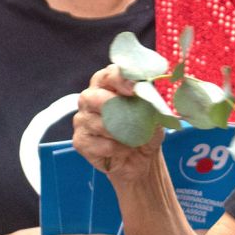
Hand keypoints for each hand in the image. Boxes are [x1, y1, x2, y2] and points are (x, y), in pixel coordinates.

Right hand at [73, 66, 164, 185]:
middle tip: (135, 119)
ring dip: (123, 133)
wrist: (141, 159)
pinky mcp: (80, 141)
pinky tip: (123, 149)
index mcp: (107, 84)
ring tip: (134, 138)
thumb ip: (151, 104)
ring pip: (100, 124)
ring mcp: (82, 120)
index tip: (134, 90)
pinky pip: (101, 144)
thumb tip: (150, 98)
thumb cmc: (146, 131)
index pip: (108, 74)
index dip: (120, 80)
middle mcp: (89, 98)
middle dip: (117, 108)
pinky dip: (118, 148)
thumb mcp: (155, 116)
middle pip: (95, 97)